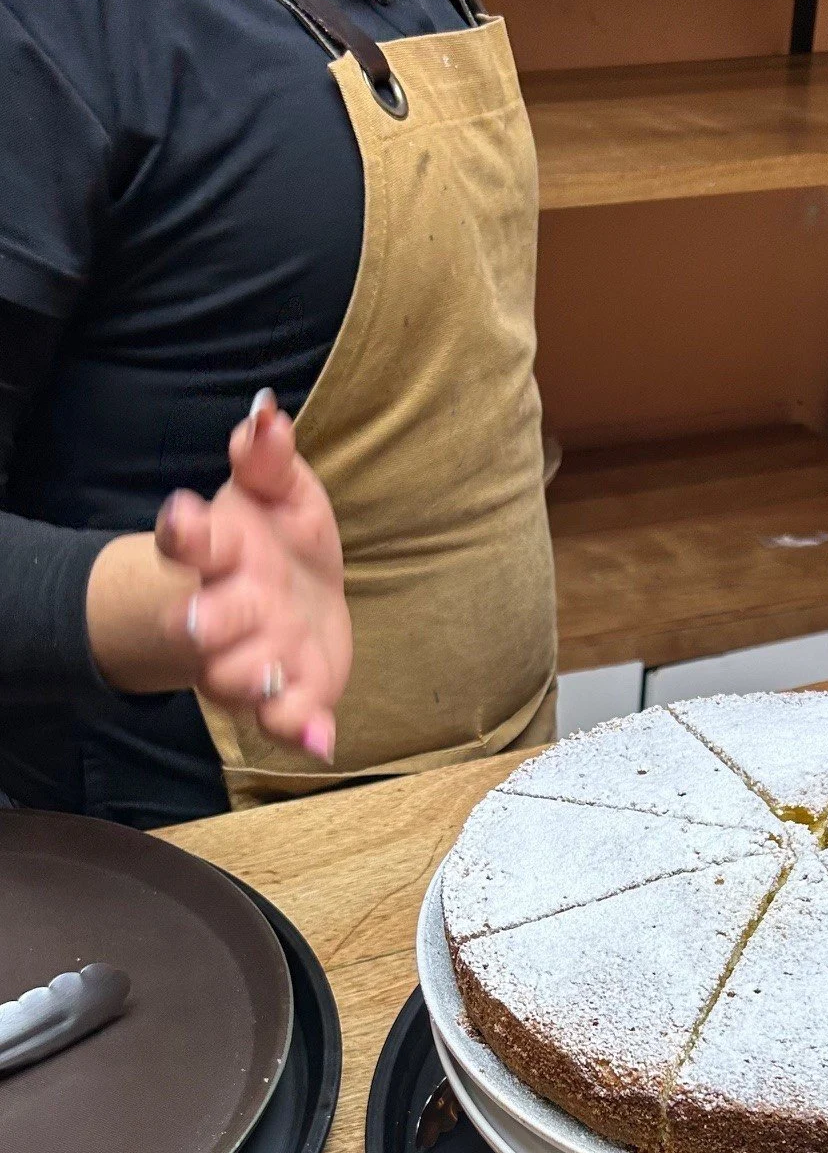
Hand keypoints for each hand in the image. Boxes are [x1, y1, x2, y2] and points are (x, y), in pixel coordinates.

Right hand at [156, 393, 351, 762]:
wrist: (299, 600)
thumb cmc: (282, 541)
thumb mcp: (282, 492)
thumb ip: (269, 459)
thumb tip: (267, 415)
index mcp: (221, 553)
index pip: (189, 540)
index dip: (182, 530)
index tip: (180, 517)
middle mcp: (228, 612)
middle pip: (206, 621)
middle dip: (204, 622)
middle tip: (198, 623)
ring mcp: (255, 659)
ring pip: (235, 677)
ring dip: (250, 675)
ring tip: (271, 669)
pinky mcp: (288, 697)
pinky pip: (285, 722)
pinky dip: (300, 731)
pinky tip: (322, 738)